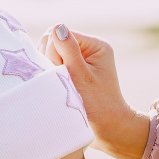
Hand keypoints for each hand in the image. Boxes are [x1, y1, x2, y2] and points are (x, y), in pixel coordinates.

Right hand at [42, 24, 149, 158]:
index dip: (54, 52)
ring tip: (61, 86)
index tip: (63, 73)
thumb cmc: (98, 106)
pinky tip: (57, 86)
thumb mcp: (82, 77)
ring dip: (49, 68)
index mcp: (96, 46)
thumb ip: (69, 51)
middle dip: (50, 59)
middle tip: (62, 81)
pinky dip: (50, 75)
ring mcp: (80, 61)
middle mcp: (88, 50)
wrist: (109, 131)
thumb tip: (58, 26)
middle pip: (53, 41)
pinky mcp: (73, 72)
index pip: (61, 34)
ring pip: (49, 54)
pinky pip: (52, 65)